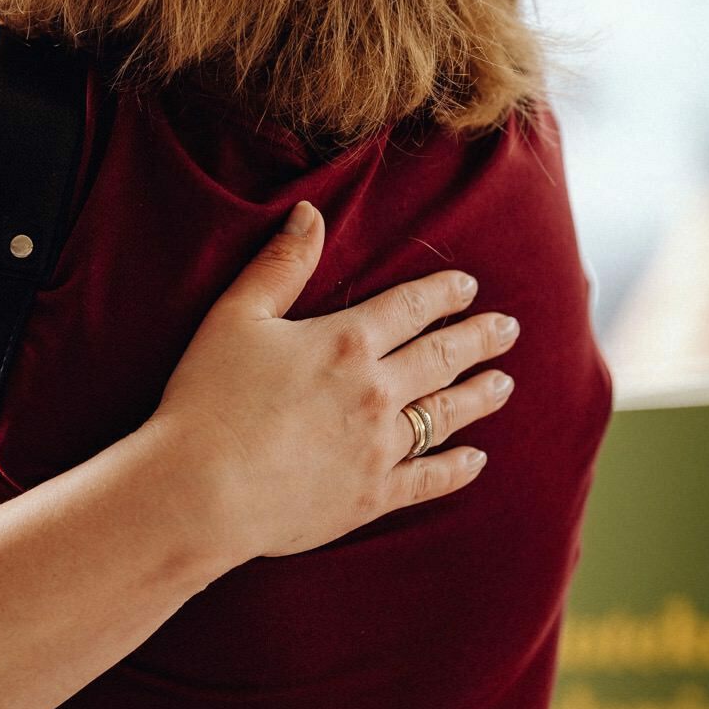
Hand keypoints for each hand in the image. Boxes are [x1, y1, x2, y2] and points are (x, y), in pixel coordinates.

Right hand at [140, 202, 517, 562]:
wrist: (200, 490)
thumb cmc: (208, 398)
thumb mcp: (236, 316)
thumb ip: (280, 265)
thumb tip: (311, 213)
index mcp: (347, 341)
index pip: (411, 307)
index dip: (443, 293)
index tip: (468, 287)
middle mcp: (376, 391)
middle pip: (442, 357)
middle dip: (479, 339)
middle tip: (508, 329)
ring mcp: (379, 447)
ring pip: (445, 414)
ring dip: (479, 396)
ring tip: (504, 385)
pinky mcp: (372, 496)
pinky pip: (429, 479)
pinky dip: (457, 468)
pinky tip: (476, 460)